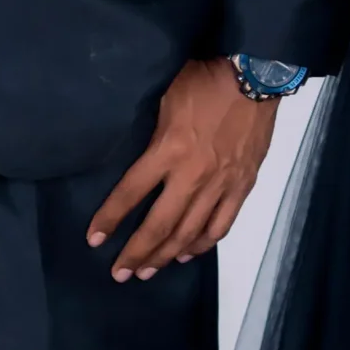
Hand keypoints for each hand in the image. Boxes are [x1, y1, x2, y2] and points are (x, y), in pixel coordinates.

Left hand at [86, 58, 277, 279]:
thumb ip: (153, 132)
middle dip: (136, 253)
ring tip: (147, 272)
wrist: (255, 76)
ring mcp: (220, 184)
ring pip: (189, 233)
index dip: (110, 218)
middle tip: (120, 273)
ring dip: (166, 256)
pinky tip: (188, 253)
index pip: (131, 192)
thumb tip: (139, 155)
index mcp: (168, 150)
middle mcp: (192, 175)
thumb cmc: (205, 79)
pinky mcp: (242, 186)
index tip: (94, 239)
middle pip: (159, 224)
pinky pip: (221, 225)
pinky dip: (203, 244)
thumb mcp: (166, 97)